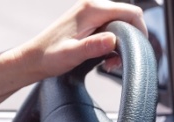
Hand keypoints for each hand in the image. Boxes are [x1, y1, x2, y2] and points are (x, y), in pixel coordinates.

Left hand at [9, 0, 147, 80]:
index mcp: (92, 9)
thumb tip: (112, 41)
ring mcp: (91, 13)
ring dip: (122, 43)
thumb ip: (92, 47)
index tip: (138, 50)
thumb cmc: (49, 57)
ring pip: (120, 24)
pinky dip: (113, 43)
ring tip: (110, 63)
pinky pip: (110, 28)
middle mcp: (93, 6)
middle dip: (131, 39)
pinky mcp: (89, 21)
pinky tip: (105, 58)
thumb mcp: (72, 54)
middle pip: (128, 17)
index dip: (140, 31)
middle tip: (119, 61)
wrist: (33, 58)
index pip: (131, 12)